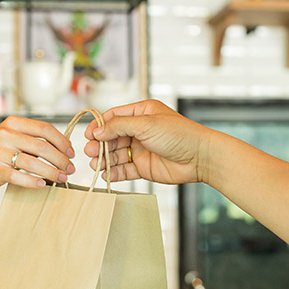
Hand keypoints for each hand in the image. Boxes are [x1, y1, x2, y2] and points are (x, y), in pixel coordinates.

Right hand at [0, 116, 75, 189]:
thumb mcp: (12, 136)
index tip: (71, 153)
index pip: (45, 129)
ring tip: (62, 178)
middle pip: (42, 147)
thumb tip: (64, 148)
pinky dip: (33, 182)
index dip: (62, 142)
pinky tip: (42, 185)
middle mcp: (5, 134)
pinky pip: (19, 177)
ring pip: (33, 163)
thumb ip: (33, 138)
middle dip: (61, 160)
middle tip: (70, 169)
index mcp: (13, 123)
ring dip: (52, 172)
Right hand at [84, 100, 213, 184]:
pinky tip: (106, 174)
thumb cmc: (179, 134)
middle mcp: (140, 130)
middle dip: (100, 144)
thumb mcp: (146, 124)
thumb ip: (119, 127)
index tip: (89, 134)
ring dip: (104, 159)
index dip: (100, 126)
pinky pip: (125, 169)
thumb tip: (97, 131)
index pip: (113, 117)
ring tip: (96, 164)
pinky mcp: (144, 167)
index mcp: (142, 113)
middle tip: (90, 152)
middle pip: (112, 137)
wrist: (200, 157)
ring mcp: (142, 149)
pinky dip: (114, 172)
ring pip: (116, 154)